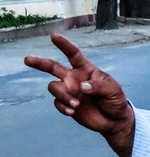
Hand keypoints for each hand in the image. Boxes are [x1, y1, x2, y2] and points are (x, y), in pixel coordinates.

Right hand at [24, 34, 134, 156]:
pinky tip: (72, 112)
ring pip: (54, 87)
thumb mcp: (112, 90)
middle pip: (52, 67)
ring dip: (62, 95)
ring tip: (75, 105)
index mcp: (85, 69)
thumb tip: (82, 86)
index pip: (73, 54)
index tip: (54, 36)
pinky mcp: (67, 104)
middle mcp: (74, 78)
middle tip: (27, 59)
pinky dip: (62, 107)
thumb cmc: (115, 100)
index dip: (64, 45)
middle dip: (39, 62)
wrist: (114, 120)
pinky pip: (57, 103)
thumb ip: (98, 86)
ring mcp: (69, 91)